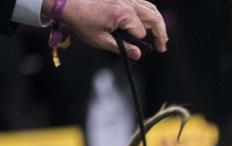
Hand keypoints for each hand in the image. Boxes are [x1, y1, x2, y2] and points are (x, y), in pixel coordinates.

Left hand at [45, 0, 167, 59]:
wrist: (69, 3)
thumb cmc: (82, 21)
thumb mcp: (100, 40)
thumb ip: (122, 48)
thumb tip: (138, 55)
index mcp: (123, 14)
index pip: (140, 33)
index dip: (137, 43)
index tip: (132, 49)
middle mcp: (128, 3)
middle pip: (154, 18)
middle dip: (160, 33)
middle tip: (162, 47)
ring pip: (150, 8)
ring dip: (158, 22)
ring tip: (161, 36)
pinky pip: (142, 3)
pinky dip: (149, 13)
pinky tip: (149, 22)